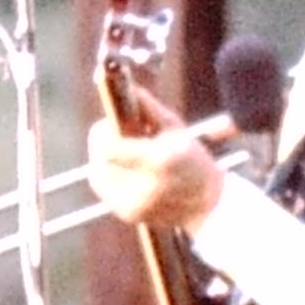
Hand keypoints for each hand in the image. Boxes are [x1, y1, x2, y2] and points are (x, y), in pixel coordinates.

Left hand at [88, 115, 223, 233]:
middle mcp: (145, 187)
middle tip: (111, 134)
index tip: (109, 123)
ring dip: (102, 159)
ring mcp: (135, 205)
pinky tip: (122, 168)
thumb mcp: (176, 129)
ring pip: (98, 175)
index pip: (110, 147)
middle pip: (99, 160)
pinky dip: (108, 175)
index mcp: (159, 161)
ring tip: (119, 151)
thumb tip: (130, 89)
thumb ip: (149, 109)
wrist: (207, 206)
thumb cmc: (194, 161)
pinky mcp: (128, 215)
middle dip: (101, 144)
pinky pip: (105, 190)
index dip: (103, 133)